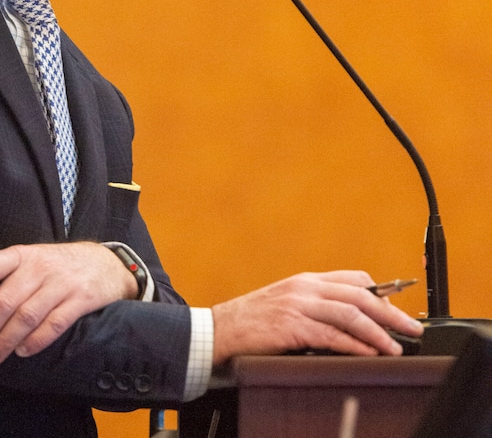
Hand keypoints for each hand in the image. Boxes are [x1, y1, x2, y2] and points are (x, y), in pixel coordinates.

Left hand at [0, 242, 137, 364]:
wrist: (107, 263)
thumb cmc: (59, 265)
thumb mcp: (32, 258)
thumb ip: (6, 275)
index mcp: (21, 254)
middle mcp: (39, 266)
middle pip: (3, 300)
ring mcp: (61, 283)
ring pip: (26, 316)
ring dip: (4, 341)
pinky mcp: (81, 299)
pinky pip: (54, 324)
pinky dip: (35, 342)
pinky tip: (22, 352)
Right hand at [211, 270, 423, 363]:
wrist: (218, 330)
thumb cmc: (251, 321)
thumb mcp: (286, 304)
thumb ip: (314, 306)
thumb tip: (349, 321)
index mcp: (306, 280)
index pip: (353, 278)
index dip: (381, 293)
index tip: (398, 308)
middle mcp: (305, 287)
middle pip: (359, 295)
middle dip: (390, 312)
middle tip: (411, 328)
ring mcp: (298, 305)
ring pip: (349, 314)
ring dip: (378, 331)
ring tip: (395, 346)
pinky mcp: (291, 326)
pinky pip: (331, 335)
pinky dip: (354, 345)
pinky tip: (368, 353)